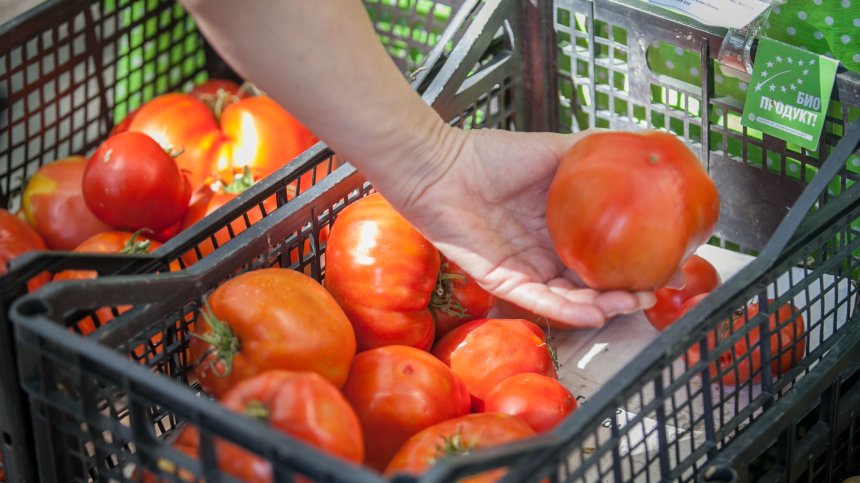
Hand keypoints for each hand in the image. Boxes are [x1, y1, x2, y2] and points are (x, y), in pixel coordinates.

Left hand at [377, 127, 656, 328]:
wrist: (441, 164)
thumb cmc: (489, 155)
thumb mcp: (553, 151)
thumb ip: (590, 154)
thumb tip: (636, 146)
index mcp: (557, 226)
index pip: (601, 253)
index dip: (630, 261)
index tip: (665, 260)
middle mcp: (543, 252)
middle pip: (590, 282)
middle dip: (624, 292)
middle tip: (655, 289)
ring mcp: (523, 269)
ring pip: (569, 298)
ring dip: (602, 305)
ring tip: (634, 302)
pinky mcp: (501, 281)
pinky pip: (538, 301)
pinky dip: (567, 309)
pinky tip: (595, 312)